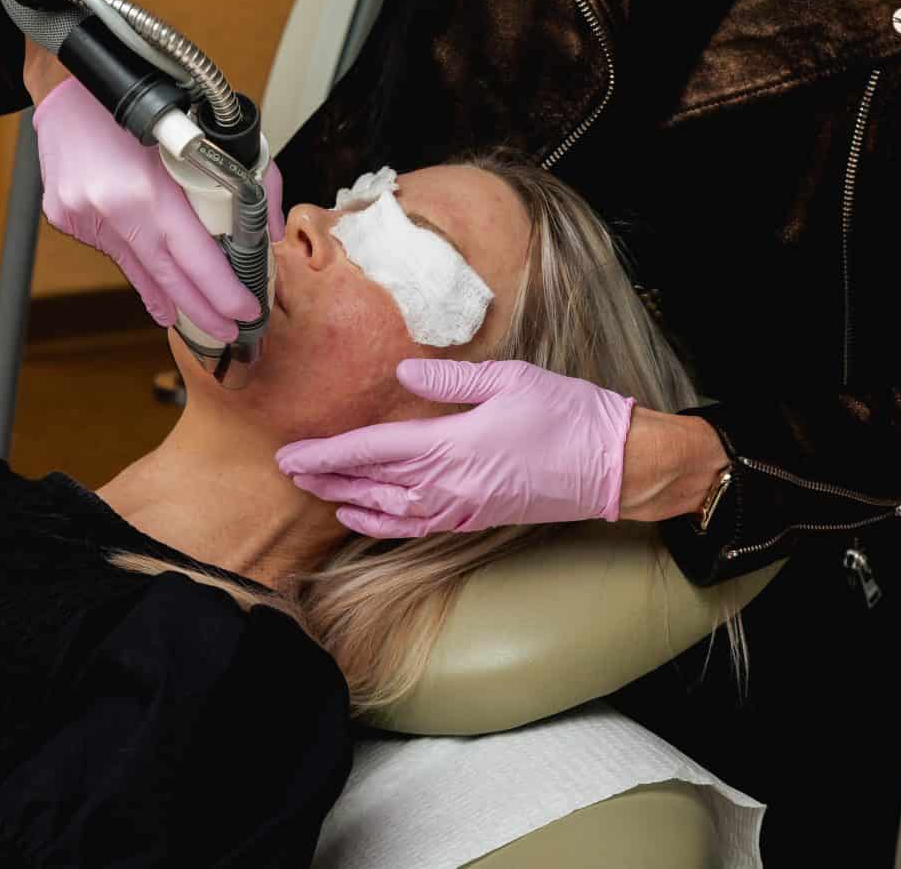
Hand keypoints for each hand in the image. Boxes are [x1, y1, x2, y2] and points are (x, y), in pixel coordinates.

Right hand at [31, 77, 282, 343]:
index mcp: (146, 191)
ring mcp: (82, 217)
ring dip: (169, 294)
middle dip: (201, 310)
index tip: (245, 312)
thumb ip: (251, 179)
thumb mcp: (207, 128)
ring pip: (137, 268)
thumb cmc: (143, 94)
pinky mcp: (66, 216)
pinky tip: (155, 285)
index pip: (194, 260)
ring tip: (195, 317)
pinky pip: (113, 248)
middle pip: (166, 278)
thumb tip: (268, 228)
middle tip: (228, 331)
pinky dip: (139, 261)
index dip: (222, 293)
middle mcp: (110, 211)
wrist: (68, 80)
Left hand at [276, 359, 636, 537]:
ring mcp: (463, 507)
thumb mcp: (509, 378)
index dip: (328, 454)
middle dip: (327, 478)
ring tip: (316, 492)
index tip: (292, 454)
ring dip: (349, 501)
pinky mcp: (477, 518)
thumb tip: (402, 373)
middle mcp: (450, 485)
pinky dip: (383, 524)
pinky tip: (365, 518)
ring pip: (390, 511)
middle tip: (287, 471)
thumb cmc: (566, 414)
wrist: (613, 465)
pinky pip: (417, 526)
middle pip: (372, 484)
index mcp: (452, 445)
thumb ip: (450, 378)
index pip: (373, 450)